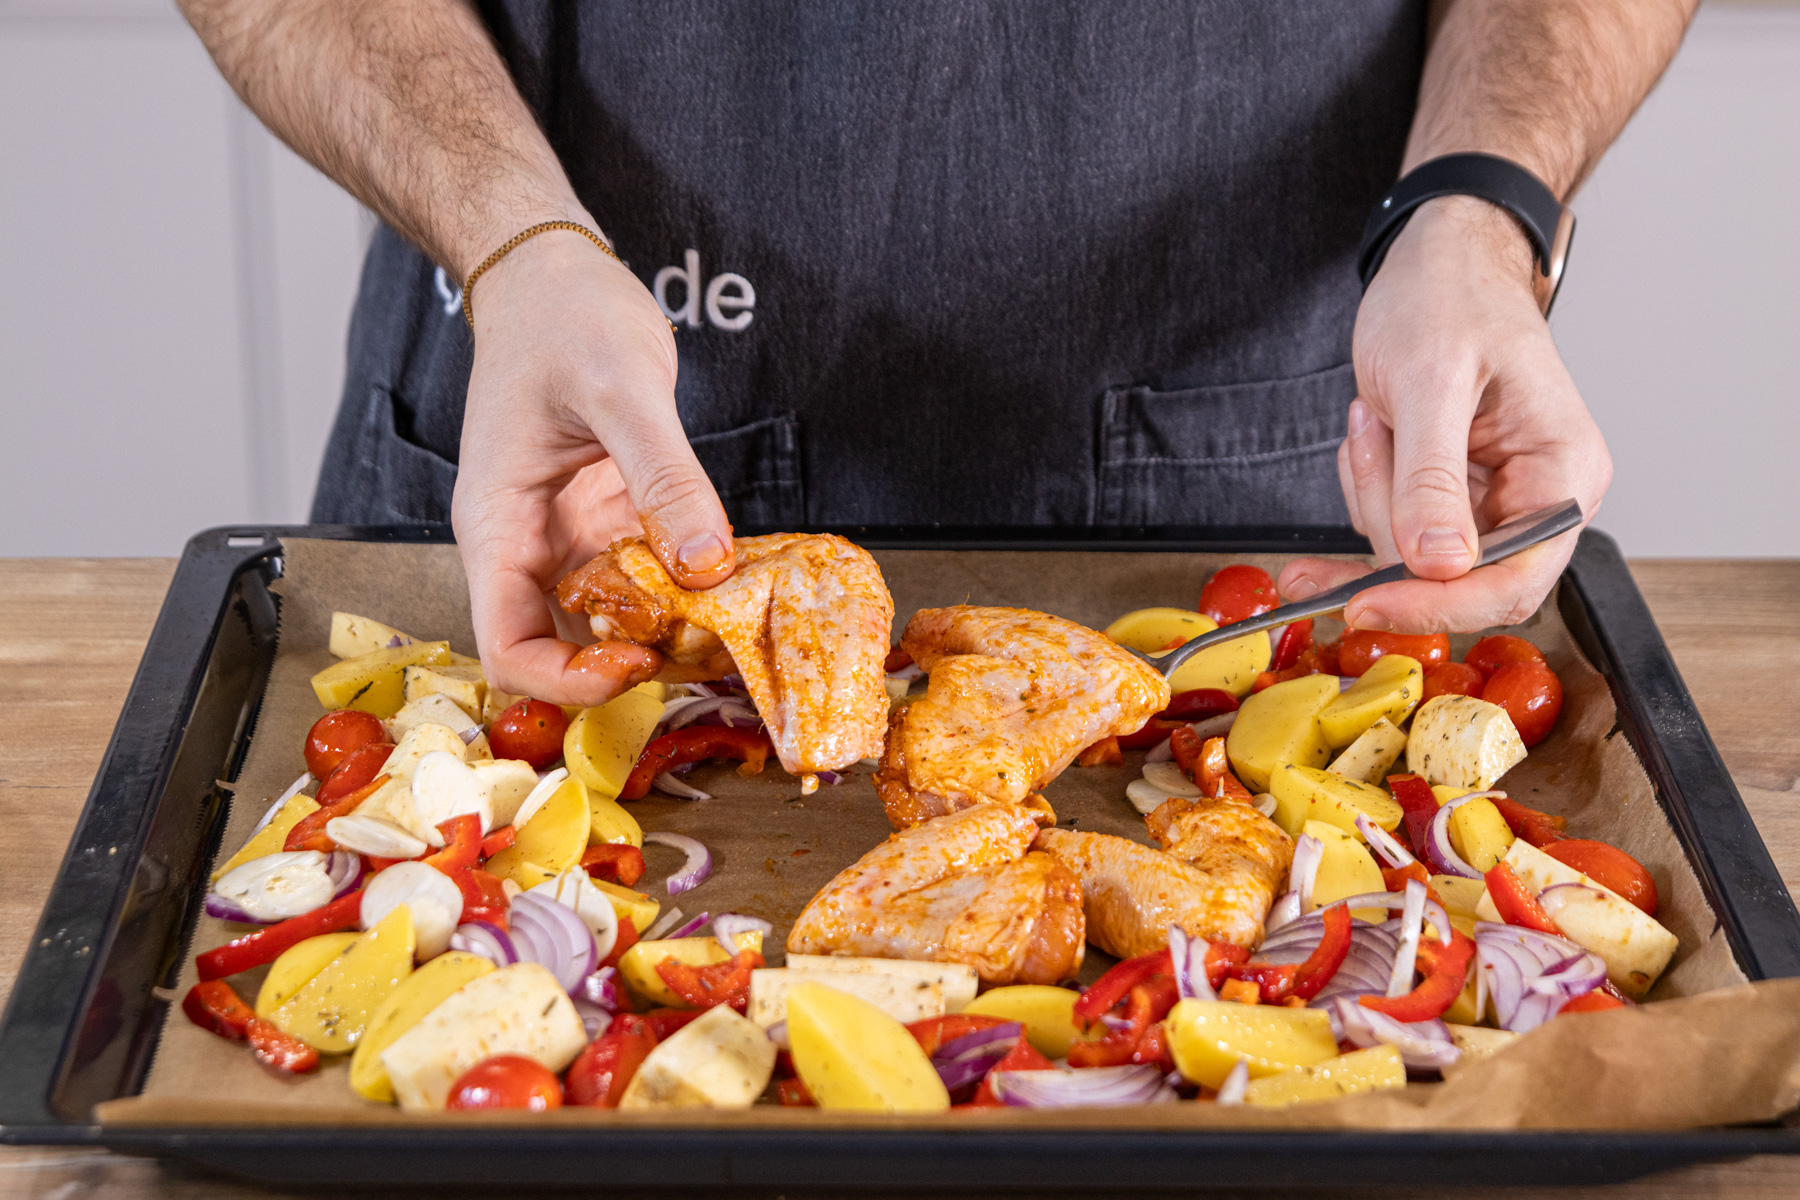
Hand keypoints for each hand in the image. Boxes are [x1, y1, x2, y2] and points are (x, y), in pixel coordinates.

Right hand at [452, 223, 734, 706]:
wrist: (552, 271)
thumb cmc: (562, 314)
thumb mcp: (621, 390)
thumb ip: (664, 478)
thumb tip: (705, 565)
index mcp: (497, 524)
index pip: (507, 645)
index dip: (568, 678)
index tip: (637, 662)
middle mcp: (525, 542)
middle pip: (557, 645)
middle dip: (625, 663)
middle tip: (701, 653)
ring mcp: (565, 533)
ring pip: (603, 617)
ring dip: (658, 631)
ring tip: (724, 625)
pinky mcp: (603, 517)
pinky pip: (638, 576)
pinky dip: (678, 587)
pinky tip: (726, 580)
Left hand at [1279, 196, 1611, 632]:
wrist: (1439, 261)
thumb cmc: (1452, 296)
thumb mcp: (1432, 380)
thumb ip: (1434, 477)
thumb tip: (1440, 564)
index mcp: (1565, 473)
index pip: (1512, 581)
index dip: (1438, 603)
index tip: (1364, 600)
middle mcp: (1539, 498)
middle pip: (1454, 578)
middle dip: (1390, 529)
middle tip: (1367, 443)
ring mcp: (1492, 502)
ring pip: (1410, 557)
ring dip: (1372, 492)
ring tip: (1377, 413)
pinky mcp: (1448, 498)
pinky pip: (1391, 530)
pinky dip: (1366, 488)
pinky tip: (1371, 429)